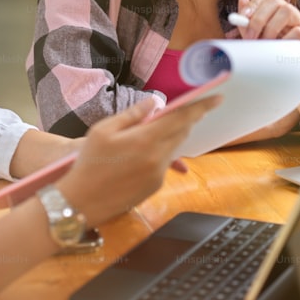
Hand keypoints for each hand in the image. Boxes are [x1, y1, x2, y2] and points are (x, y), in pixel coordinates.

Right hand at [56, 94, 221, 227]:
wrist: (81, 201)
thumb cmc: (89, 162)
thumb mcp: (104, 130)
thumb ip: (133, 115)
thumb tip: (155, 103)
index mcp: (146, 140)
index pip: (181, 119)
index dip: (201, 107)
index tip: (218, 98)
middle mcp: (158, 159)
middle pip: (181, 133)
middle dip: (184, 120)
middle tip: (183, 109)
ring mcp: (158, 175)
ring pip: (174, 149)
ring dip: (171, 136)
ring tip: (155, 130)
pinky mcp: (155, 187)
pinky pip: (165, 164)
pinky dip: (161, 153)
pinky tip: (142, 152)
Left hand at [235, 0, 299, 75]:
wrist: (294, 84)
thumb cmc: (274, 60)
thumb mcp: (255, 39)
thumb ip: (247, 22)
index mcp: (275, 12)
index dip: (253, 2)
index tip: (243, 19)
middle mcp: (290, 15)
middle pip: (275, 0)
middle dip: (258, 18)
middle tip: (250, 38)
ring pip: (287, 10)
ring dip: (271, 27)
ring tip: (265, 44)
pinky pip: (299, 30)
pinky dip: (285, 39)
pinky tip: (279, 50)